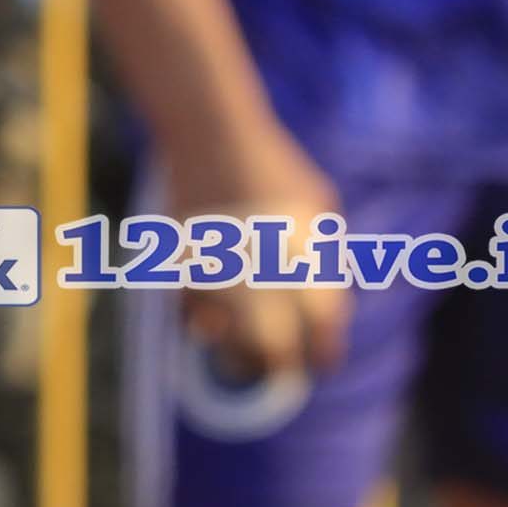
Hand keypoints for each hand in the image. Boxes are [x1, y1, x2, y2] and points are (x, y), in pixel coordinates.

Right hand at [174, 120, 347, 387]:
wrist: (212, 134)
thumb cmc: (274, 167)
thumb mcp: (318, 203)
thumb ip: (326, 254)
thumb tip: (327, 308)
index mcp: (302, 251)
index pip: (322, 323)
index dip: (325, 351)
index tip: (324, 364)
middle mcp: (260, 263)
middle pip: (271, 344)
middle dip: (279, 366)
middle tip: (282, 372)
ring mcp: (217, 264)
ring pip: (225, 337)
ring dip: (236, 355)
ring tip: (242, 360)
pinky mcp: (181, 261)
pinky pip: (190, 313)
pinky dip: (201, 325)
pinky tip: (210, 326)